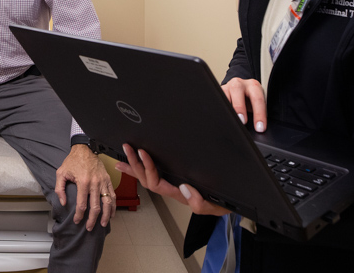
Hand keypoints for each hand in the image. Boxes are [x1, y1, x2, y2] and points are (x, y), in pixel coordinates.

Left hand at [55, 145, 115, 229]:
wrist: (85, 148)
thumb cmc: (72, 161)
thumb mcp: (61, 173)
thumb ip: (59, 188)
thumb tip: (63, 202)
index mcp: (83, 182)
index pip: (82, 204)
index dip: (79, 215)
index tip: (77, 221)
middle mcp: (95, 183)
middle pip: (96, 207)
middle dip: (92, 220)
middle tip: (89, 227)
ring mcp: (103, 182)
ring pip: (107, 203)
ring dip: (106, 215)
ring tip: (103, 224)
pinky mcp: (108, 180)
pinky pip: (113, 195)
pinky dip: (113, 206)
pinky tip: (111, 213)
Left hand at [115, 144, 229, 216]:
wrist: (228, 204)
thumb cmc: (220, 204)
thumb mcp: (213, 206)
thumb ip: (199, 202)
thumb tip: (184, 188)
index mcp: (178, 193)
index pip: (157, 183)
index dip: (148, 168)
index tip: (142, 153)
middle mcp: (172, 188)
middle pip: (147, 179)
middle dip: (135, 164)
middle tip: (127, 148)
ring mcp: (171, 184)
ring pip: (147, 177)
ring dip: (135, 164)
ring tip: (125, 152)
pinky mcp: (174, 179)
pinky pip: (154, 174)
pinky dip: (141, 168)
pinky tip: (133, 162)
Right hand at [222, 77, 266, 131]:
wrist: (242, 91)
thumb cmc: (251, 100)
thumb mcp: (257, 104)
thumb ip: (258, 113)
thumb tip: (258, 128)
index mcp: (253, 86)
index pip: (257, 99)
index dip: (259, 114)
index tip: (260, 128)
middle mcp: (239, 84)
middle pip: (237, 90)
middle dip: (239, 107)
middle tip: (243, 121)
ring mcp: (227, 87)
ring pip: (224, 95)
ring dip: (228, 109)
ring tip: (231, 120)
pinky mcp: (218, 92)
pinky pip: (218, 101)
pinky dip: (221, 110)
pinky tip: (224, 117)